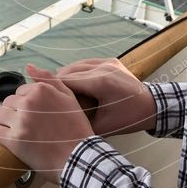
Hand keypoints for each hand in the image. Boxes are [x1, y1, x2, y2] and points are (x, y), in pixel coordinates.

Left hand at [0, 77, 93, 183]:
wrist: (78, 156)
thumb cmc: (75, 127)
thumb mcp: (68, 96)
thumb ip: (48, 78)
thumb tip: (28, 66)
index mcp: (41, 90)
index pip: (20, 91)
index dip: (26, 103)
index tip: (34, 114)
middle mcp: (29, 103)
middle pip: (8, 102)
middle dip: (15, 111)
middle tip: (27, 124)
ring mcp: (21, 122)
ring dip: (5, 122)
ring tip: (17, 130)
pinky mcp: (14, 141)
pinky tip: (6, 138)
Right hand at [27, 58, 156, 136]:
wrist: (153, 106)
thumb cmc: (129, 119)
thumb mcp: (103, 127)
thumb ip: (80, 122)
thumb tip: (57, 125)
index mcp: (101, 82)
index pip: (67, 80)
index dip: (49, 86)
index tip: (33, 92)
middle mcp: (103, 67)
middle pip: (69, 71)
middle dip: (54, 82)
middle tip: (39, 94)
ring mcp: (108, 61)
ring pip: (76, 66)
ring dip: (64, 77)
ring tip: (51, 90)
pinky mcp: (111, 61)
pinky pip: (86, 64)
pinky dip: (76, 73)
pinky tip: (68, 83)